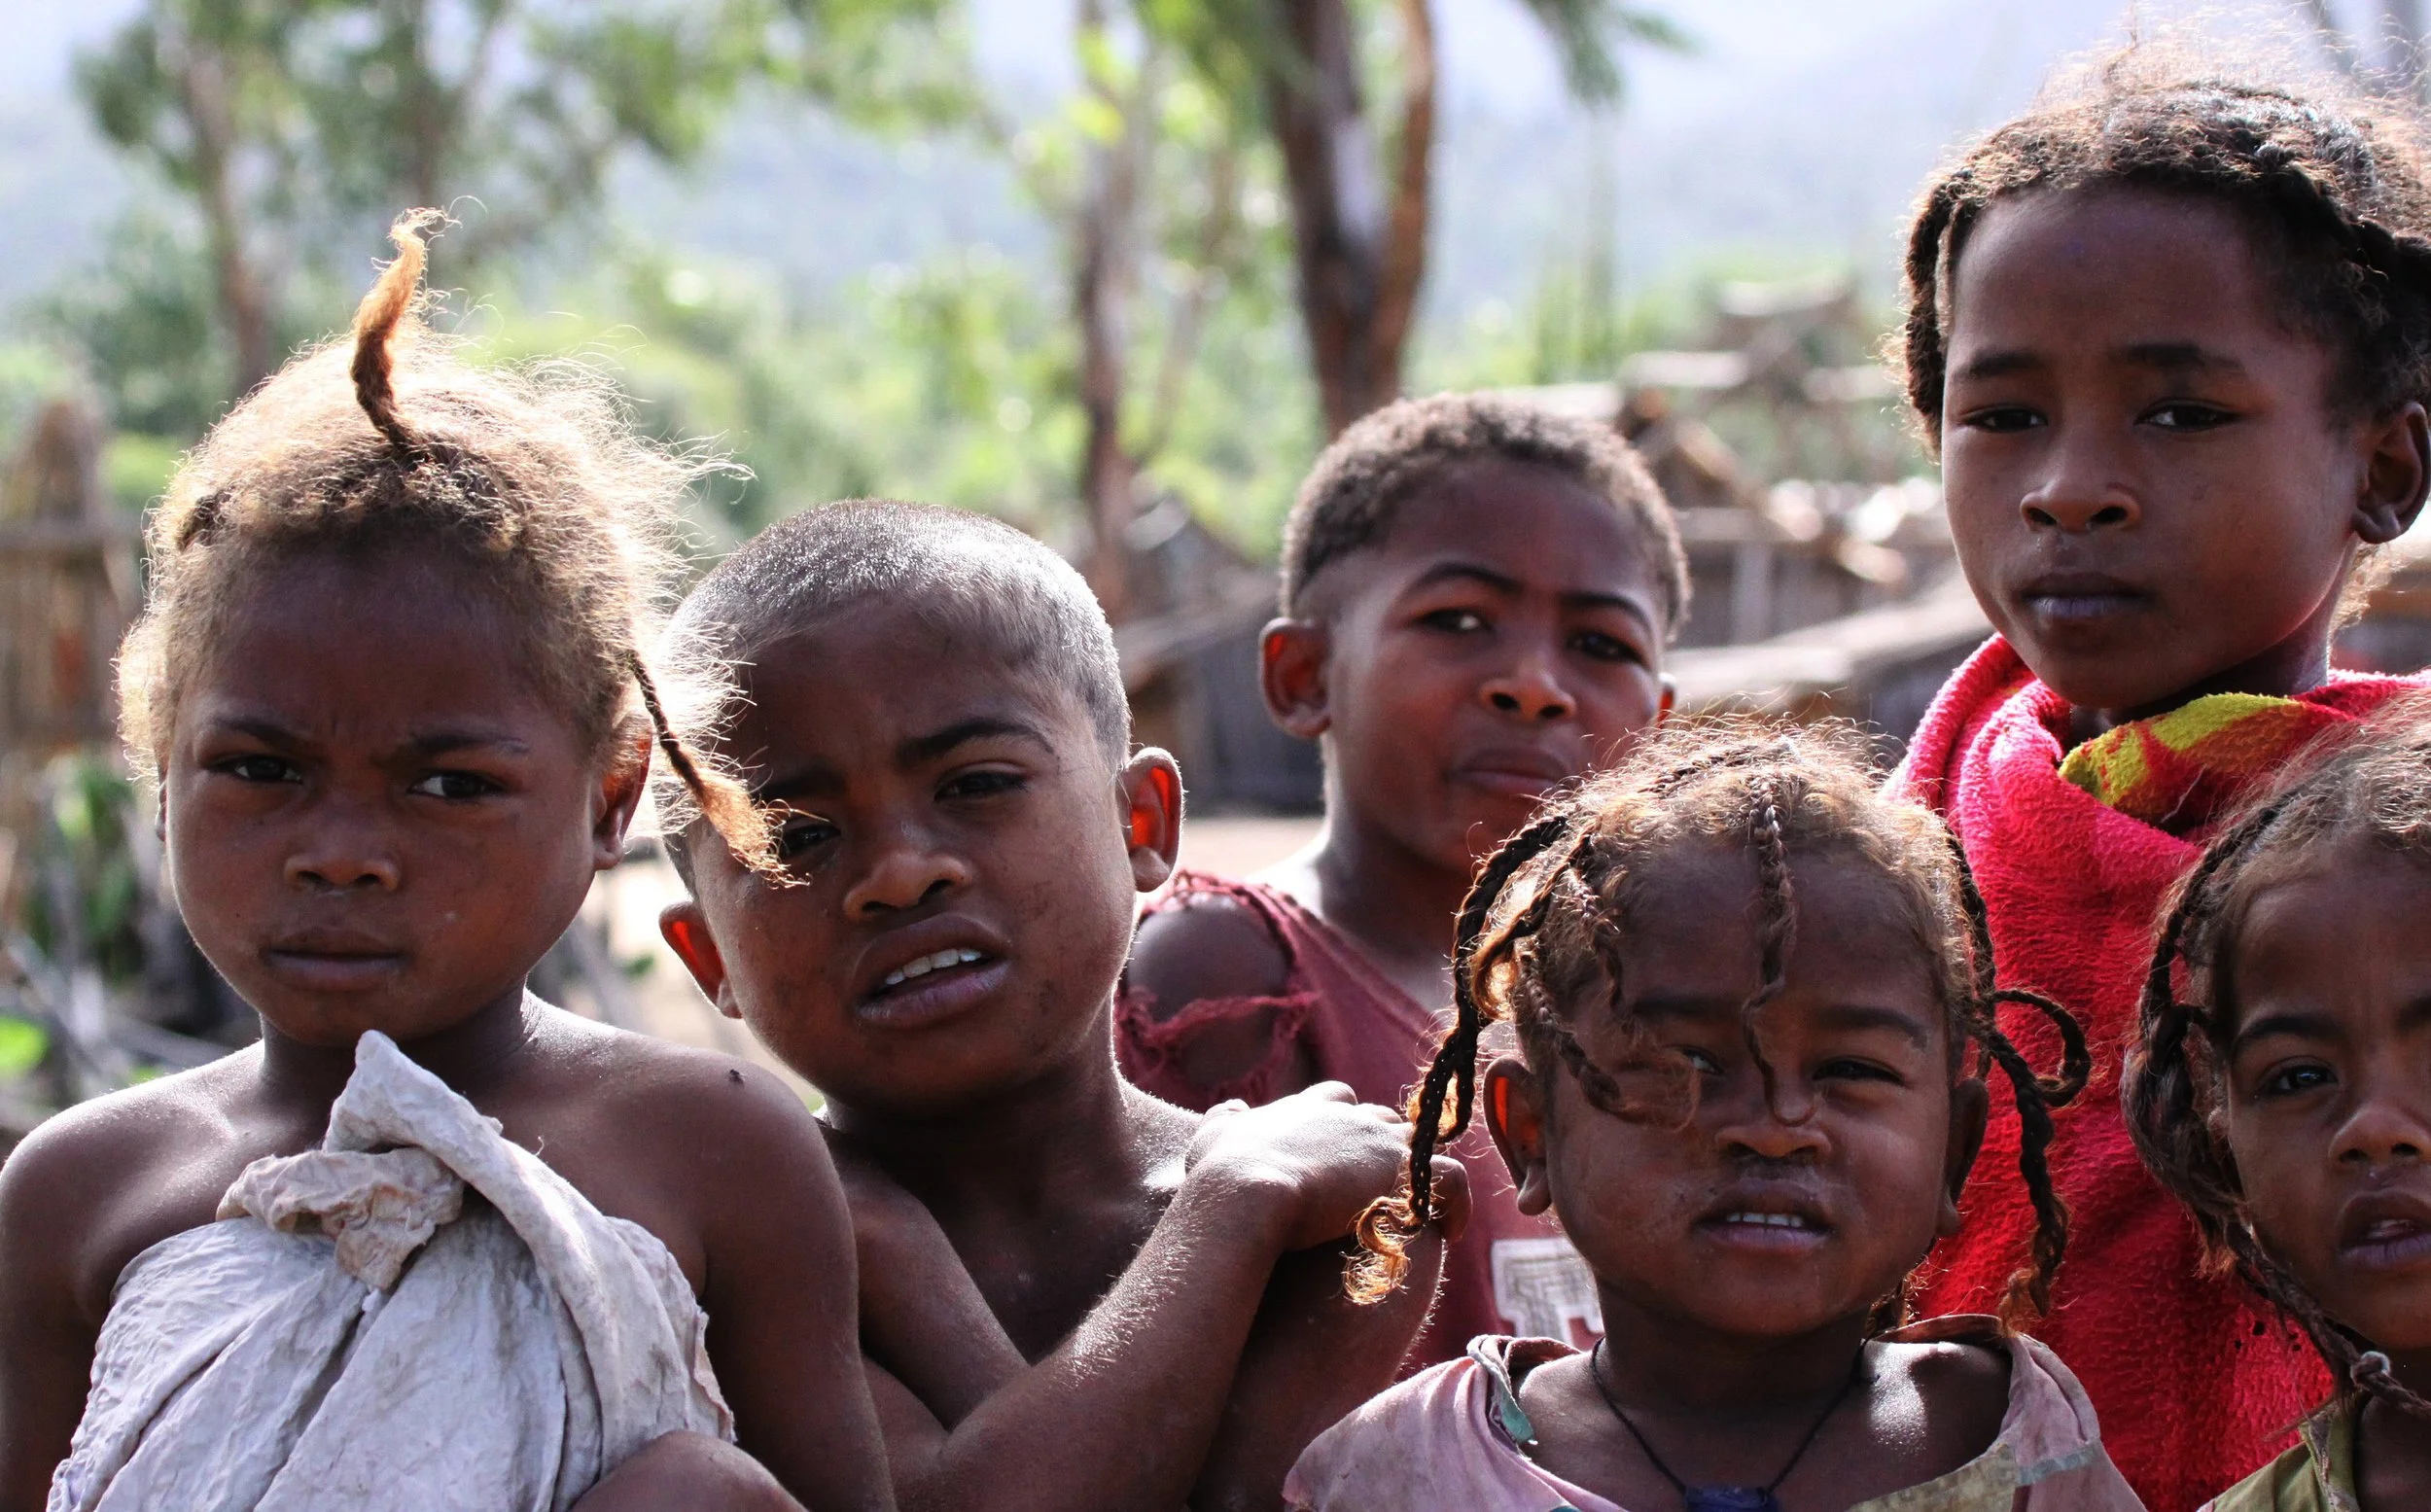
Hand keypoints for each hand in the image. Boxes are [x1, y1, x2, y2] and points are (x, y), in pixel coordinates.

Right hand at [1183, 1082, 1465, 1251]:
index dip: (1344, 1128)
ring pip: (1421, 1146)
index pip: (1340, 1101)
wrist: (1247, 1193)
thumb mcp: (1214, 1136)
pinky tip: (1452, 1230)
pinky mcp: (1406, 1172)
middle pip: (1384, 1121)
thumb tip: (1233, 1109)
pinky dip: (1457, 1203)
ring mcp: (1383, 1142)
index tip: (1342, 1158)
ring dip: (1420, 1174)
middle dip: (1385, 1149)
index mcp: (1310, 1109)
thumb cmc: (1224, 1173)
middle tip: (1381, 1190)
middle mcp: (1352, 1116)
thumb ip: (1225, 1120)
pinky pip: (1452, 1180)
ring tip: (1420, 1209)